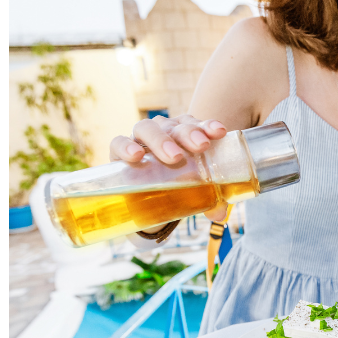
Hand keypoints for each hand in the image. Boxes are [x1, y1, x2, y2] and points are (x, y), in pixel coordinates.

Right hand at [110, 114, 229, 221]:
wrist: (143, 196)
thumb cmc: (174, 185)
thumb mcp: (193, 191)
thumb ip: (209, 200)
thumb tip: (219, 214)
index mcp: (183, 134)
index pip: (196, 124)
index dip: (207, 125)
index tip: (219, 133)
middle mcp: (162, 131)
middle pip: (174, 126)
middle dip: (188, 133)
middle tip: (201, 146)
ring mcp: (139, 139)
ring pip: (147, 128)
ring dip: (161, 139)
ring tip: (173, 156)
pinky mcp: (118, 151)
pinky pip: (118, 142)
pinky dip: (126, 146)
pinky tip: (136, 156)